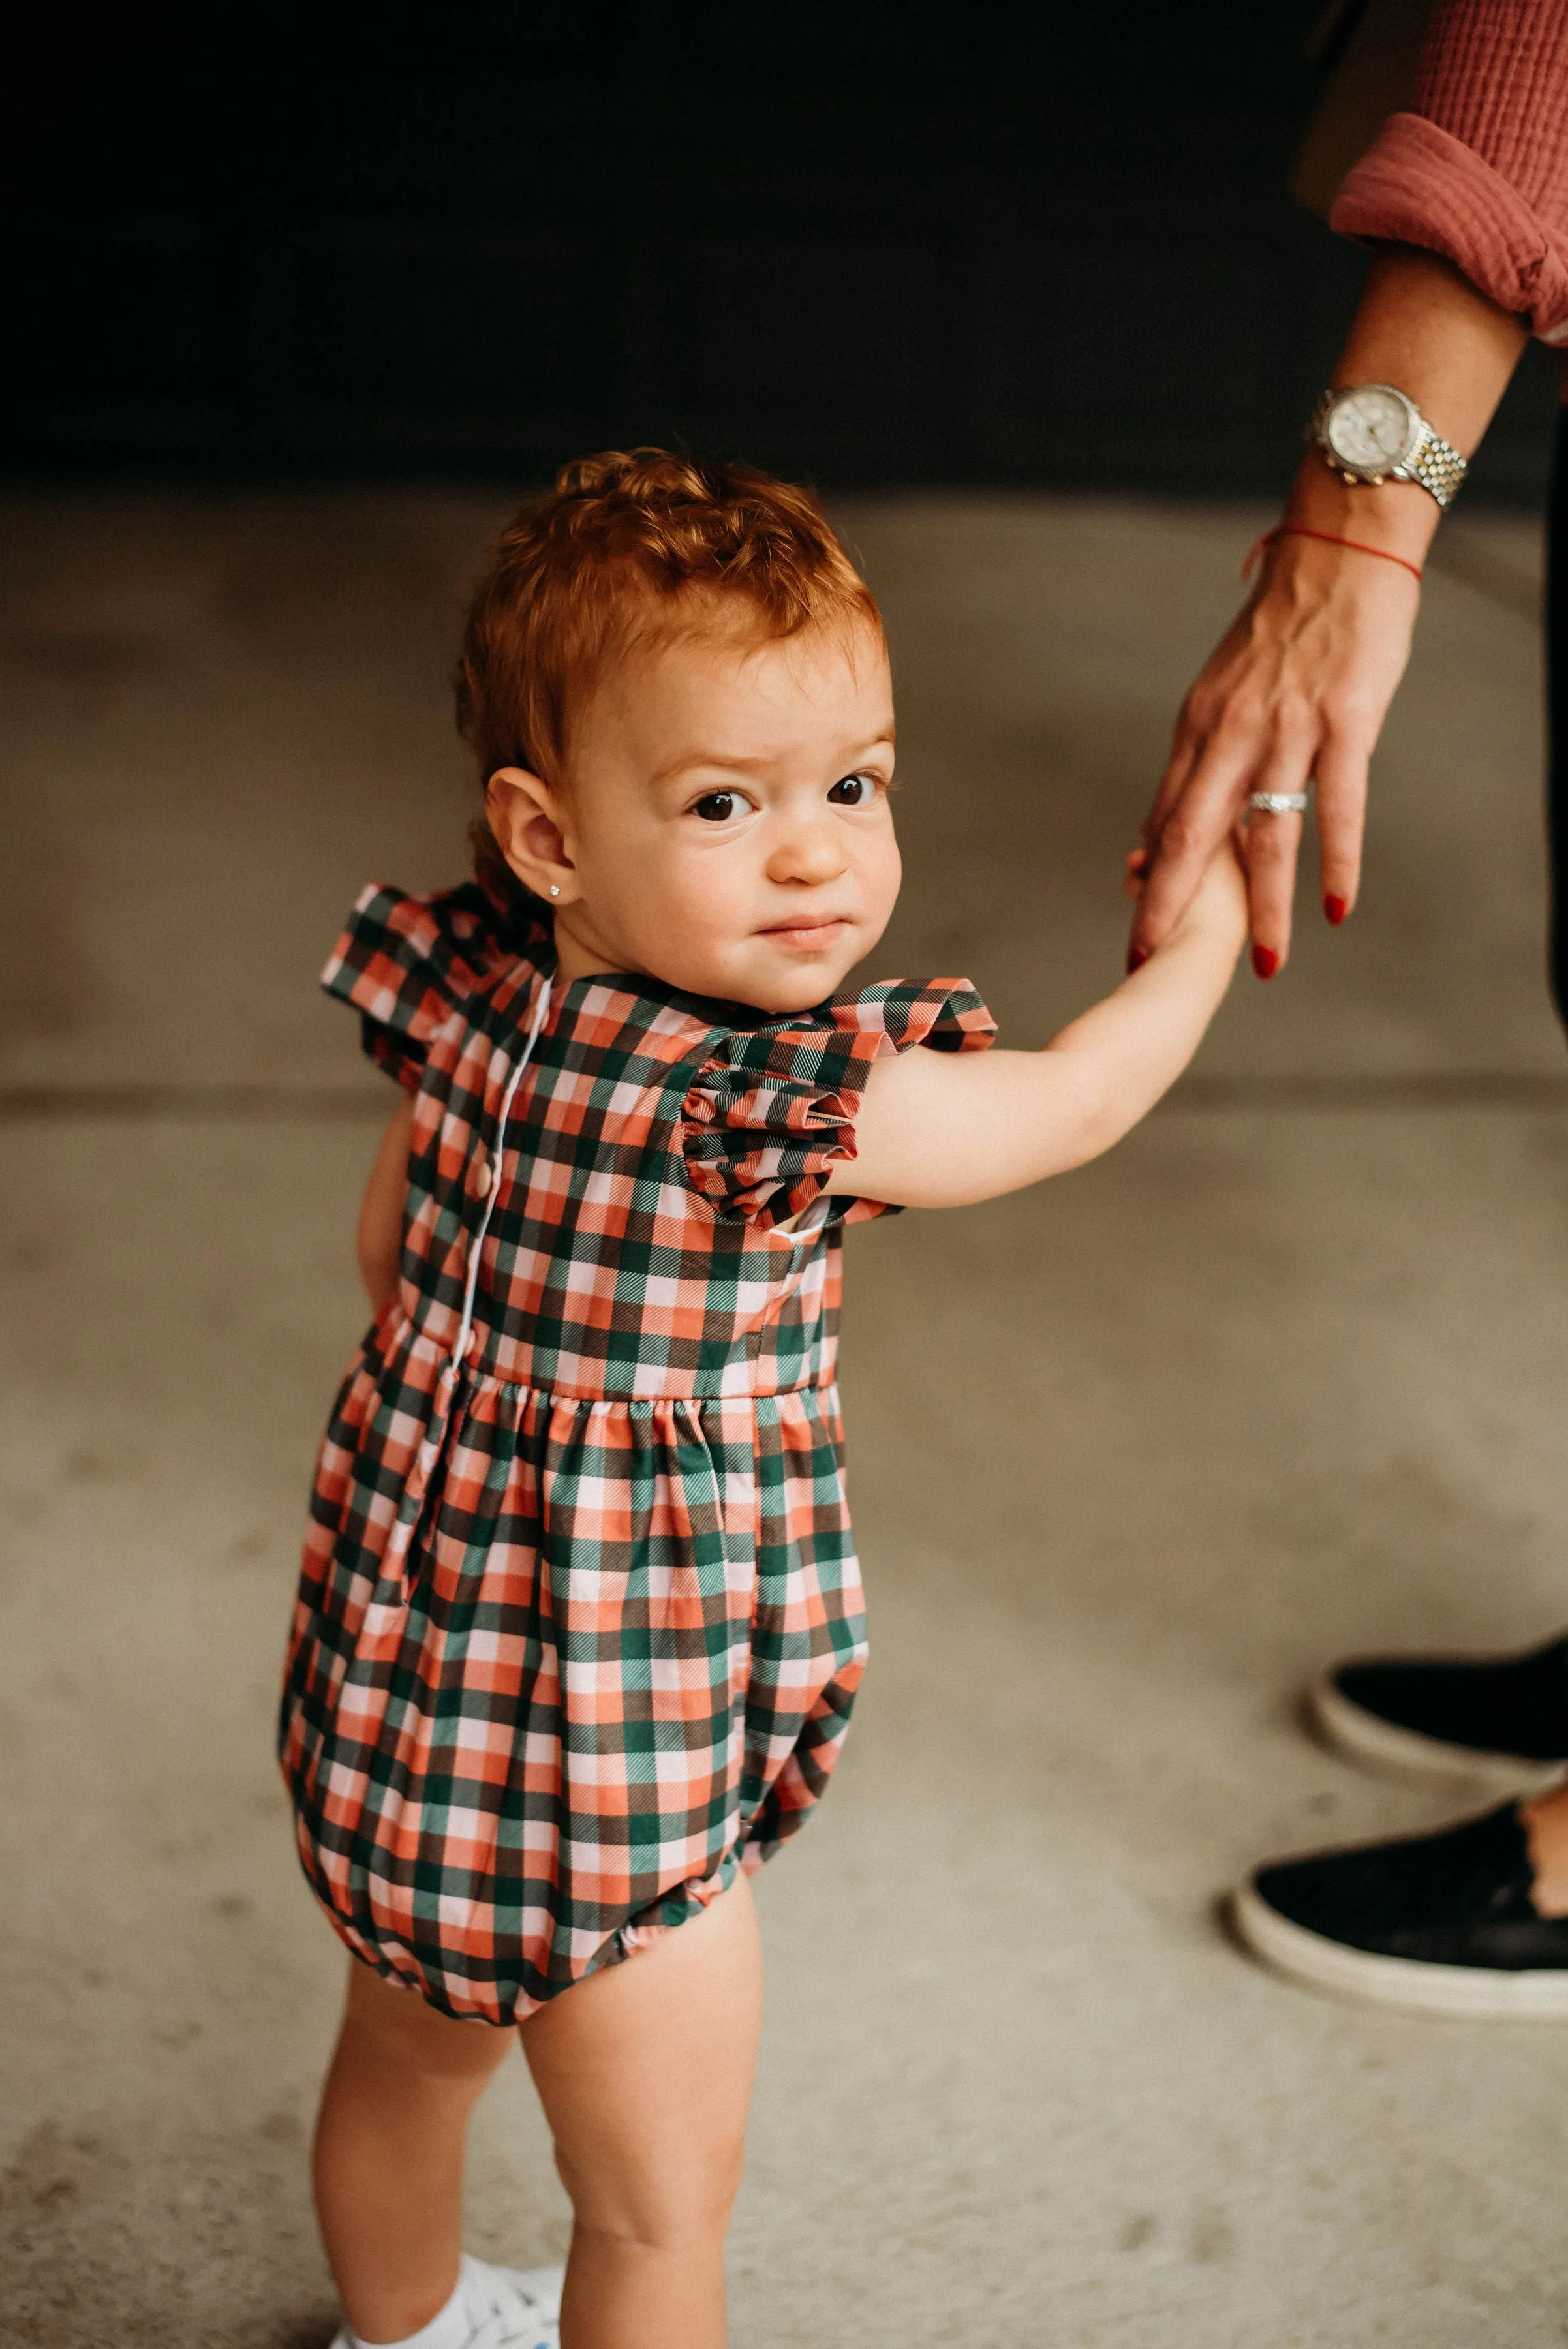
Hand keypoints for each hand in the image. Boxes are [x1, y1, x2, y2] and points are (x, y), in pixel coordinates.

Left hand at [1127, 528, 1420, 977]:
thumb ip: (1199, 763)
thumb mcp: (1223, 692)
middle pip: (1193, 837)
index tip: (1136, 933)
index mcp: (1200, 728)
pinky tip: (1337, 907)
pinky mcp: (1345, 722)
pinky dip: (1339, 860)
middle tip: (1154, 966)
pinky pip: (1339, 805)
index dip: (1151, 880)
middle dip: (1171, 908)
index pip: (1166, 818)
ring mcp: (1288, 729)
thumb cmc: (1286, 628)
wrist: (1339, 550)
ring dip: (1263, 908)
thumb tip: (1161, 830)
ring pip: (1267, 835)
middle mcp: (1233, 733)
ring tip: (1266, 963)